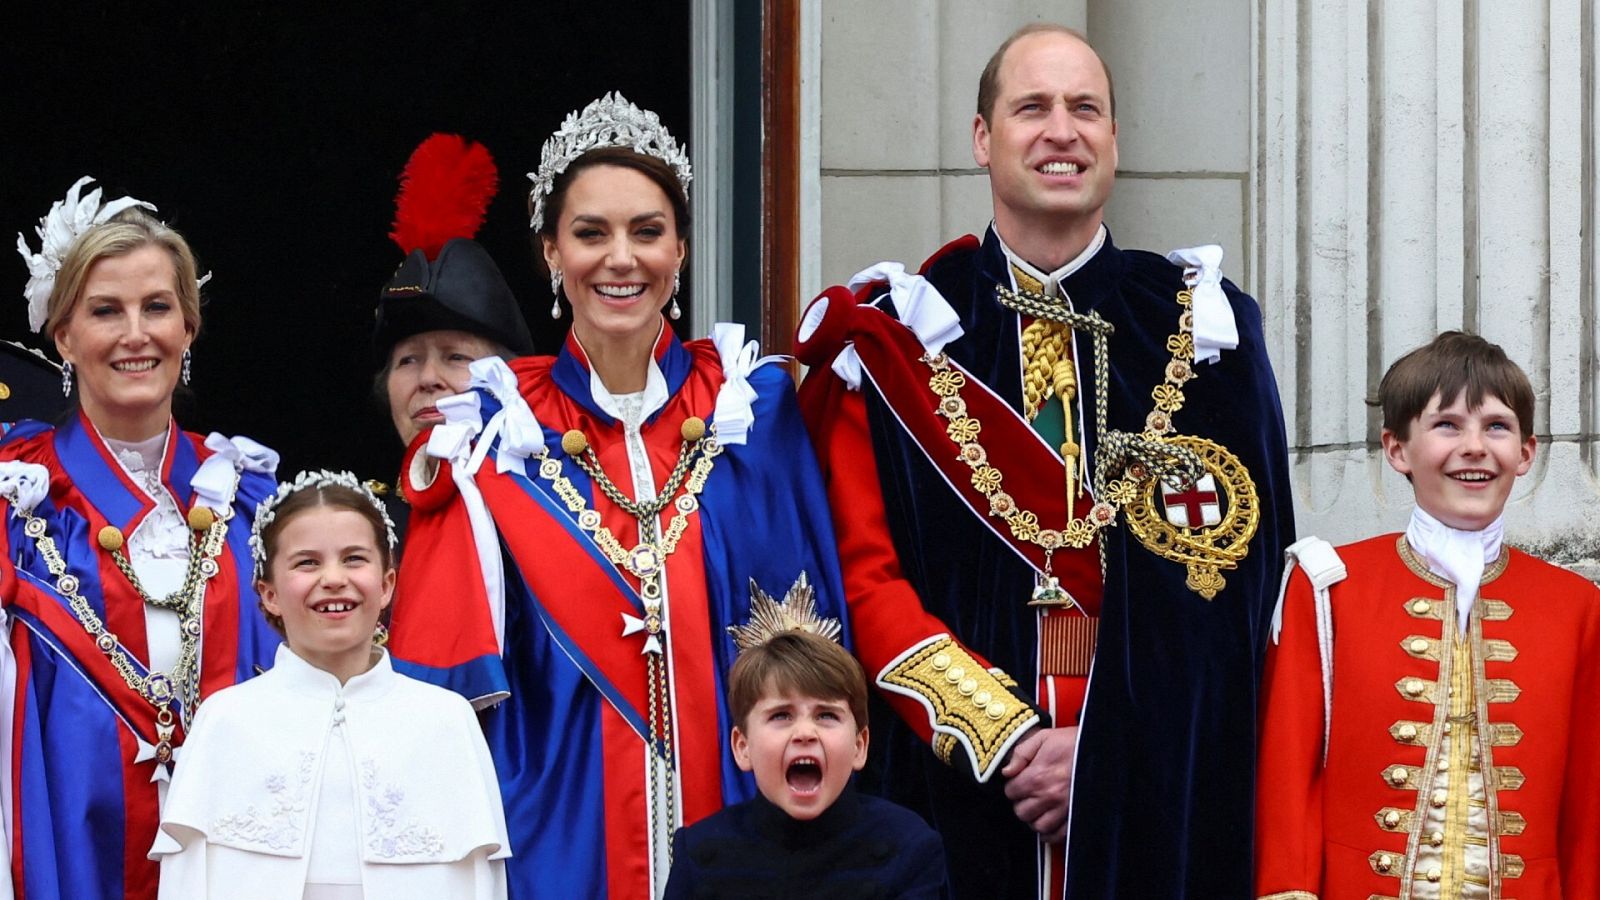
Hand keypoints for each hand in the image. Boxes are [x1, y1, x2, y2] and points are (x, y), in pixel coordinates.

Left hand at [1001, 725, 1075, 841]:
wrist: (1103, 749)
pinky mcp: (1076, 816)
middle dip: (1022, 804)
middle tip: (1028, 796)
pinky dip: (1051, 833)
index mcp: (1037, 776)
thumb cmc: (1074, 743)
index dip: (1013, 787)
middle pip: (1022, 812)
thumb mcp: (1044, 738)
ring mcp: (1064, 808)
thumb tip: (1007, 771)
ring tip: (1038, 809)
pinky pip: (1058, 835)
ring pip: (1038, 826)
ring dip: (1035, 819)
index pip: (1011, 792)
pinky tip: (1049, 823)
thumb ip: (1021, 753)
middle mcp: (1049, 796)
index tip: (1019, 783)